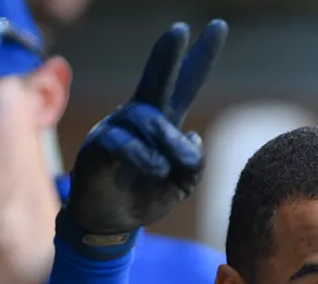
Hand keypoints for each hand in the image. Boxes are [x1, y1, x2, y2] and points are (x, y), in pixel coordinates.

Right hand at [61, 20, 227, 256]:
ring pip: (147, 119)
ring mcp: (116, 128)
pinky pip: (125, 141)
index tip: (220, 26)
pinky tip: (155, 169)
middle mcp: (139, 117)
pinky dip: (144, 156)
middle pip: (157, 79)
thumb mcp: (181, 184)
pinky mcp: (98, 146)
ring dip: (165, 143)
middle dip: (168, 54)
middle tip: (180, 29)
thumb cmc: (145, 197)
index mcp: (163, 122)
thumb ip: (194, 163)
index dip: (201, 56)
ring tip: (167, 169)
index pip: (185, 83)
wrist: (109, 223)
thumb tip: (194, 135)